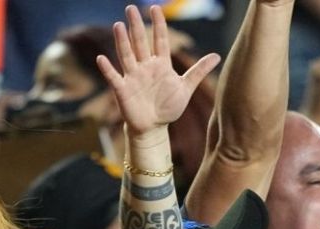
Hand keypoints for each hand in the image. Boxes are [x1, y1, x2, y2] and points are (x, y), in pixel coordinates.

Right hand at [96, 5, 219, 135]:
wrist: (154, 127)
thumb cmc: (168, 105)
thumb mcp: (186, 87)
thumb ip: (199, 71)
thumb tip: (217, 56)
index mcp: (161, 64)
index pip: (160, 40)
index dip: (158, 25)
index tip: (155, 8)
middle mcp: (145, 67)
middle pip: (140, 43)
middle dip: (136, 26)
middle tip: (131, 8)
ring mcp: (132, 76)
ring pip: (127, 55)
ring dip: (122, 42)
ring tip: (118, 25)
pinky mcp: (122, 89)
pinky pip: (114, 77)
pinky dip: (108, 69)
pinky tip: (102, 58)